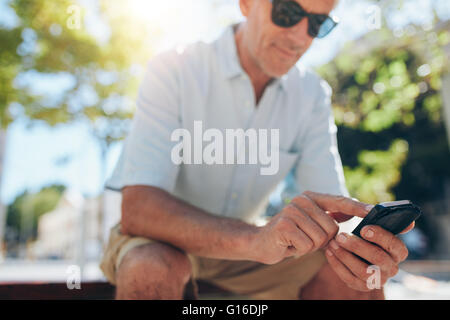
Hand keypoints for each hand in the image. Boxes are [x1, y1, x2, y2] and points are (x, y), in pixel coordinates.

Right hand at [250, 191, 371, 264]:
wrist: (263, 242)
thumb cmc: (292, 234)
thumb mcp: (314, 224)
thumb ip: (333, 217)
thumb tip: (359, 209)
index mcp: (311, 197)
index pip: (339, 201)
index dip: (356, 207)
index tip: (372, 211)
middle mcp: (301, 200)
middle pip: (332, 228)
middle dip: (323, 240)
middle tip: (306, 238)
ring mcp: (291, 211)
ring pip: (320, 238)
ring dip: (310, 246)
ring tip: (297, 240)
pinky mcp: (284, 226)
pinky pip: (307, 245)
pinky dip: (301, 250)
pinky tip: (289, 244)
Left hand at [325, 224, 412, 291]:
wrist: (344, 243)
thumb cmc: (359, 230)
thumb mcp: (368, 221)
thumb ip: (379, 217)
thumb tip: (393, 216)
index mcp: (397, 251)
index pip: (396, 246)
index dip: (381, 237)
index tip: (364, 228)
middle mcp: (391, 267)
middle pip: (379, 259)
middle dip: (358, 246)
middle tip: (341, 236)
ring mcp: (377, 279)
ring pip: (364, 271)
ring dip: (346, 256)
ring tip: (333, 243)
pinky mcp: (362, 286)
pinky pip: (350, 278)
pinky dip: (337, 265)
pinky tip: (329, 252)